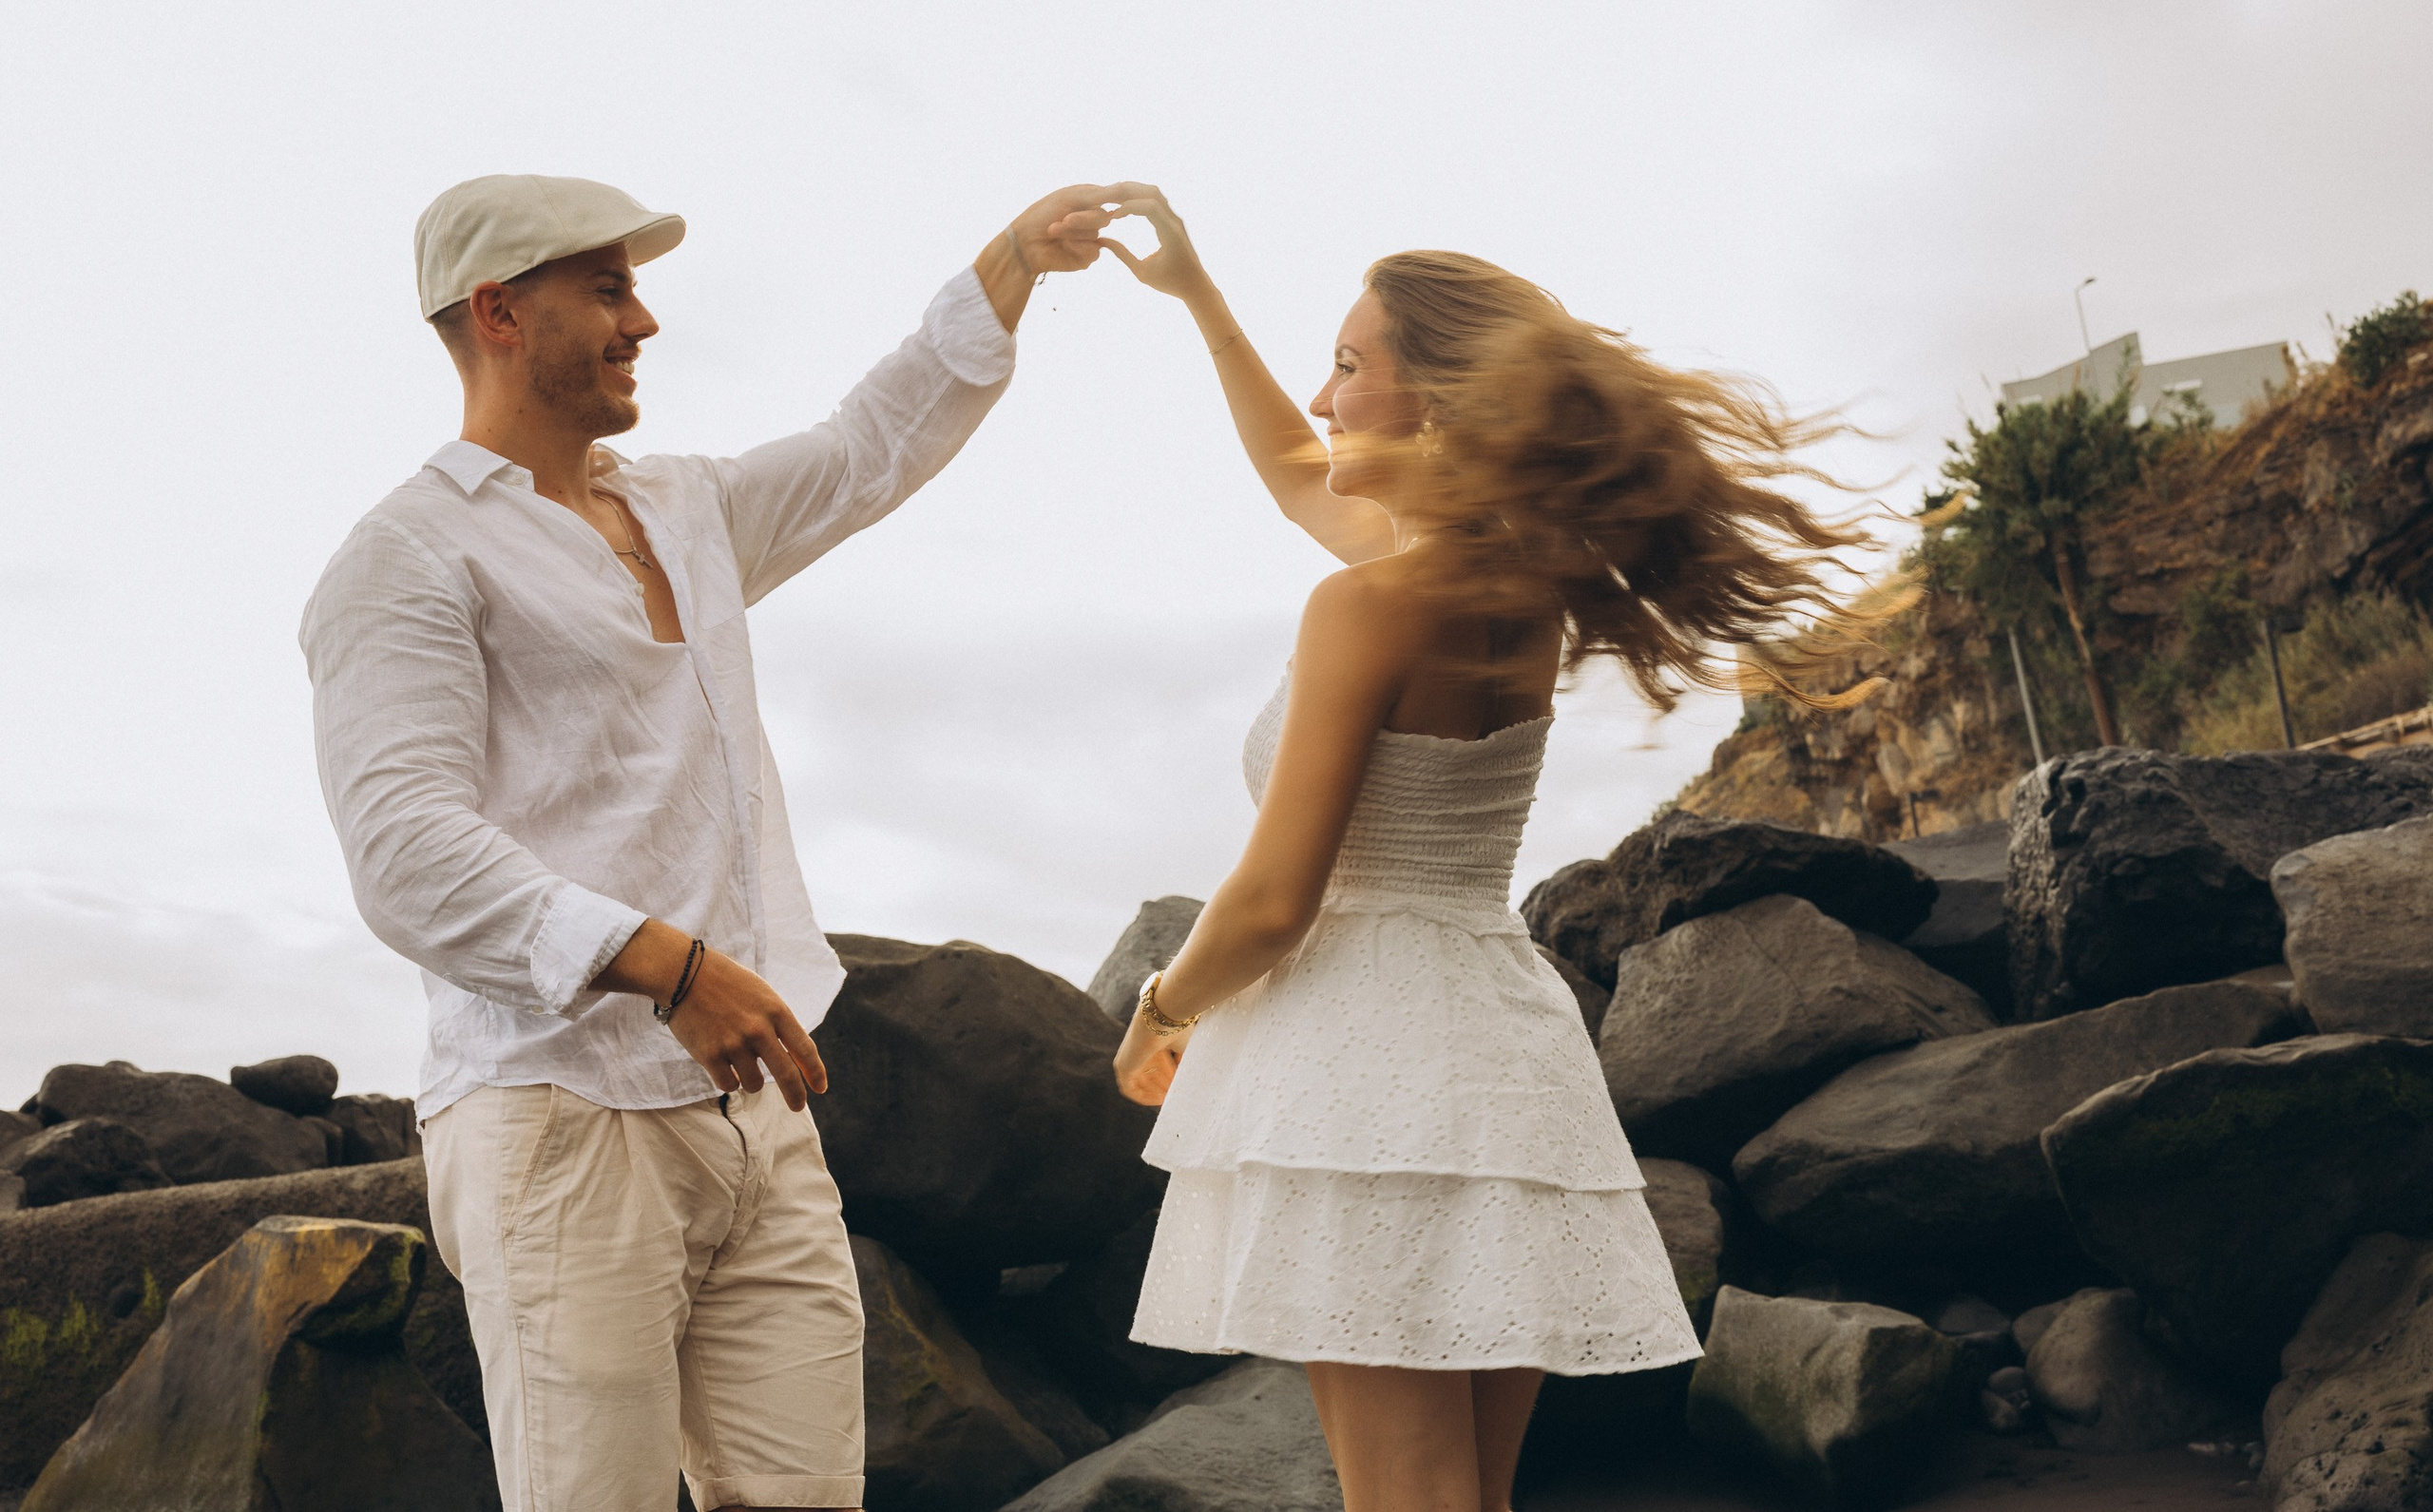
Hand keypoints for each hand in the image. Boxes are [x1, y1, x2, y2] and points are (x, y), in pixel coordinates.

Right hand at [663, 950, 829, 1110]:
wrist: (681, 973)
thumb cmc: (725, 981)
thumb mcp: (761, 993)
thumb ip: (777, 1022)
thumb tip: (792, 1056)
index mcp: (776, 1010)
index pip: (805, 1049)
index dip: (815, 1072)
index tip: (820, 1088)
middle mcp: (759, 1029)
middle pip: (786, 1074)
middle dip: (795, 1096)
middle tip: (797, 1106)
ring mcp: (734, 1043)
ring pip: (754, 1083)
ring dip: (751, 1081)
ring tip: (740, 1063)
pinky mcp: (710, 1055)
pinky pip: (728, 1084)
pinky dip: (728, 1080)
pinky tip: (722, 1066)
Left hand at [1011, 183, 1120, 275]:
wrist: (1024, 243)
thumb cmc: (1042, 215)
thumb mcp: (1071, 198)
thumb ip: (1100, 194)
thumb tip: (1128, 186)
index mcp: (1088, 201)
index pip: (1108, 199)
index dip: (1097, 202)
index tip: (1081, 202)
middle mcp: (1090, 220)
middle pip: (1103, 218)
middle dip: (1081, 219)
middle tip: (1062, 219)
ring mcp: (1089, 239)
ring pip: (1096, 234)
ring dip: (1073, 233)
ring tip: (1054, 232)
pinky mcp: (1086, 257)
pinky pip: (1094, 253)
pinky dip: (1077, 248)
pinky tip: (1063, 247)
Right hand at [1097, 183, 1211, 300]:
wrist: (1195, 284)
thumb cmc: (1170, 283)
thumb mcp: (1142, 273)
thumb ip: (1122, 255)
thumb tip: (1101, 240)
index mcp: (1170, 234)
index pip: (1150, 207)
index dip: (1129, 207)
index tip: (1112, 216)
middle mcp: (1175, 221)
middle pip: (1152, 192)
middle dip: (1127, 191)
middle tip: (1105, 198)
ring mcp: (1174, 218)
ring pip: (1153, 192)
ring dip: (1132, 191)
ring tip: (1111, 198)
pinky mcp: (1172, 219)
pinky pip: (1155, 200)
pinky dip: (1137, 198)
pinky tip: (1122, 207)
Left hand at [1111, 1010, 1190, 1105]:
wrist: (1162, 1018)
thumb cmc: (1175, 1028)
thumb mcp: (1183, 1046)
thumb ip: (1182, 1061)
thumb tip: (1186, 1075)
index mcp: (1150, 1040)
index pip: (1158, 1062)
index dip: (1170, 1074)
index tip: (1180, 1082)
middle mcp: (1137, 1048)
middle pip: (1149, 1073)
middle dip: (1163, 1084)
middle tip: (1176, 1092)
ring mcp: (1128, 1057)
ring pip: (1141, 1082)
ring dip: (1156, 1091)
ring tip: (1171, 1096)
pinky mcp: (1122, 1067)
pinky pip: (1130, 1090)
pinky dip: (1145, 1096)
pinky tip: (1160, 1099)